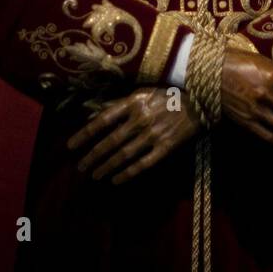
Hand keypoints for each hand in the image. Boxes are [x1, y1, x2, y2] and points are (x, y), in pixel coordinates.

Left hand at [65, 86, 199, 184]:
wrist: (201, 100)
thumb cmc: (168, 94)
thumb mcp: (142, 92)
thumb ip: (120, 104)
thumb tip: (95, 114)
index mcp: (132, 102)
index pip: (101, 121)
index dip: (84, 134)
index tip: (71, 146)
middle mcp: (140, 119)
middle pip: (109, 142)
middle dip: (92, 156)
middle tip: (80, 167)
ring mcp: (153, 134)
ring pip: (123, 155)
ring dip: (106, 166)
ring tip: (94, 175)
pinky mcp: (166, 147)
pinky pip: (143, 164)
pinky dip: (127, 174)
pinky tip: (116, 179)